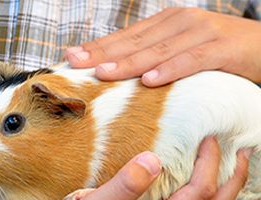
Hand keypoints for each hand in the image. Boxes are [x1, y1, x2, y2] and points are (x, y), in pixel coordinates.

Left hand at [66, 8, 260, 86]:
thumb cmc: (216, 53)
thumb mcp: (179, 51)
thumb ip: (154, 58)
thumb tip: (123, 74)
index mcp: (166, 24)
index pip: (125, 38)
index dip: (98, 47)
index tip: (72, 57)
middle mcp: (179, 23)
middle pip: (135, 42)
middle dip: (102, 54)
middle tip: (76, 63)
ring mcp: (200, 33)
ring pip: (158, 50)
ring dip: (129, 63)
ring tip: (103, 74)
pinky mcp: (221, 48)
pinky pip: (192, 60)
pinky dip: (171, 70)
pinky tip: (151, 81)